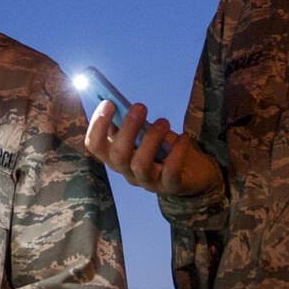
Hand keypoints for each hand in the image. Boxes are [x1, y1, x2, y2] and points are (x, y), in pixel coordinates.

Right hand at [85, 100, 221, 197]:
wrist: (193, 171)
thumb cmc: (164, 148)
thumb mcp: (145, 134)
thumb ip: (131, 124)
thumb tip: (119, 104)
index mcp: (116, 157)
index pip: (95, 146)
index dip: (97, 126)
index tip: (108, 103)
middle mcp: (128, 172)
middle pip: (117, 155)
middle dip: (127, 129)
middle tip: (140, 106)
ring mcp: (148, 181)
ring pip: (140, 165)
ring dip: (151, 139)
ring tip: (163, 122)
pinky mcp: (170, 186)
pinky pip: (170, 172)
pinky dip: (177, 153)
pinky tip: (183, 137)